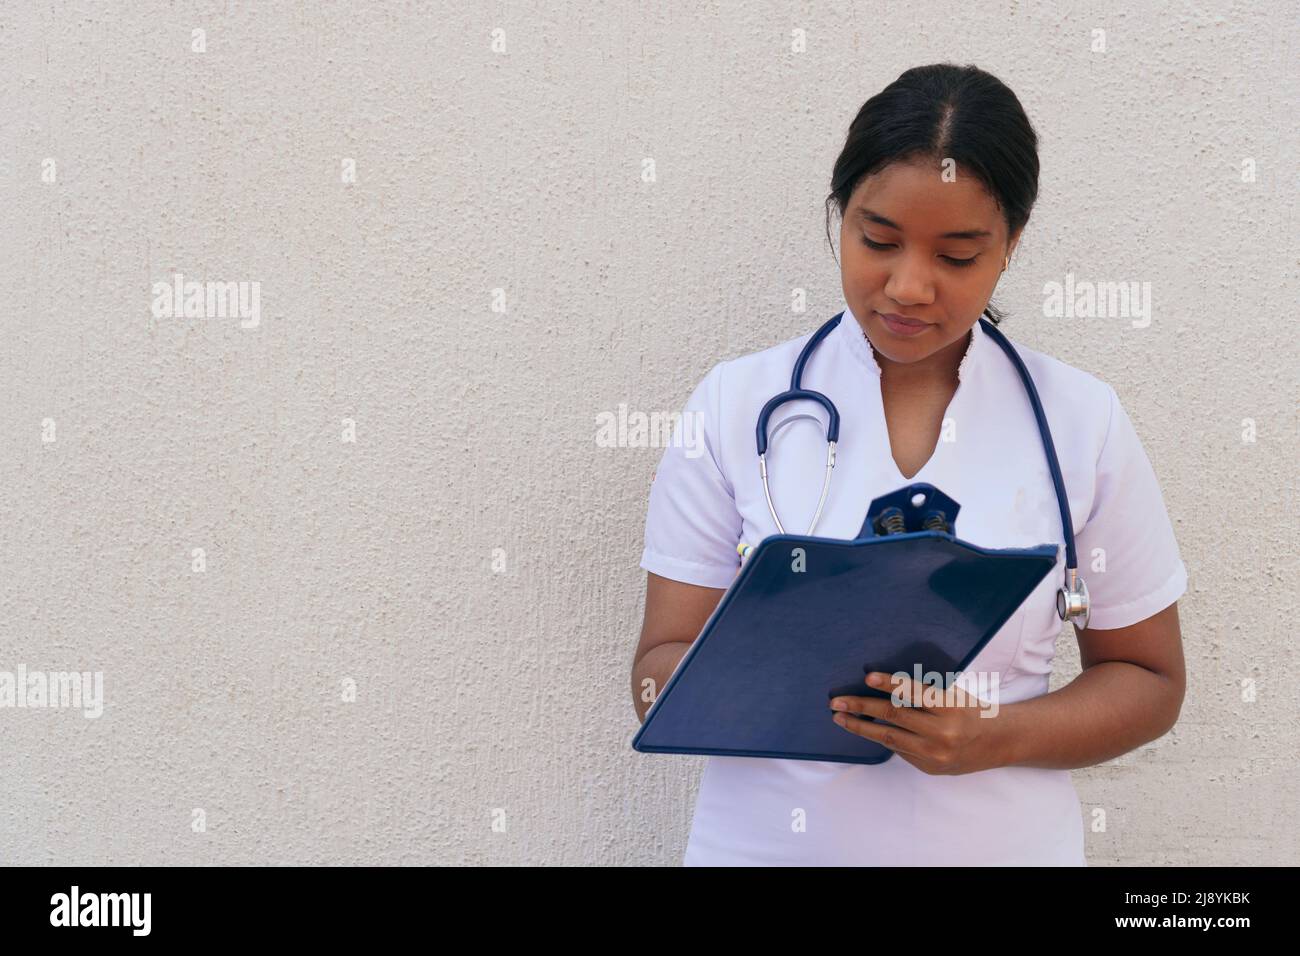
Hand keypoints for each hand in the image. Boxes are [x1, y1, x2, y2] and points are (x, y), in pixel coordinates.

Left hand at [829, 671, 1010, 774]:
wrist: (999, 742)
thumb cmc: (971, 710)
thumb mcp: (952, 695)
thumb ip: (922, 693)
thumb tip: (881, 686)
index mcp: (949, 707)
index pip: (913, 693)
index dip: (889, 684)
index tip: (866, 677)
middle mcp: (942, 732)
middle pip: (894, 717)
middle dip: (861, 708)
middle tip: (837, 702)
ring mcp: (935, 754)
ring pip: (890, 738)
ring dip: (861, 727)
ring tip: (840, 718)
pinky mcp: (930, 768)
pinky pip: (900, 751)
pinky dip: (882, 739)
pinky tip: (866, 730)